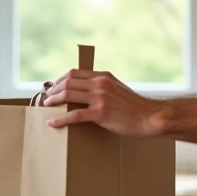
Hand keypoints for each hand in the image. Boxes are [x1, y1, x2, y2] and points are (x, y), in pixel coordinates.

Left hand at [40, 69, 161, 136]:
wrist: (150, 117)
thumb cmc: (135, 107)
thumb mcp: (118, 88)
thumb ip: (103, 87)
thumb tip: (86, 92)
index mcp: (103, 76)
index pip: (74, 73)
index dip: (59, 79)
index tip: (52, 87)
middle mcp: (100, 84)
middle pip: (68, 82)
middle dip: (53, 90)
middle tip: (46, 98)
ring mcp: (100, 98)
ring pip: (68, 95)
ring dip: (53, 101)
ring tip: (47, 106)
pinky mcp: (100, 113)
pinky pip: (74, 115)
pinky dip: (60, 119)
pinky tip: (53, 123)